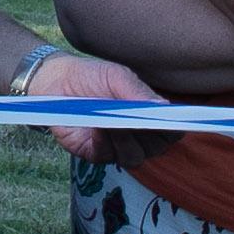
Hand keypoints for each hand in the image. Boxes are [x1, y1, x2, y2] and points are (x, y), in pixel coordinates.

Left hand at [15, 41, 161, 161]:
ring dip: (126, 140)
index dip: (175, 129)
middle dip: (149, 135)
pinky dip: (104, 141)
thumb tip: (162, 107)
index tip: (170, 121)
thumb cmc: (93, 78)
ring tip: (114, 121)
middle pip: (157, 148)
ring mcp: (117, 148)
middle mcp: (138, 138)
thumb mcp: (117, 77)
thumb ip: (137, 92)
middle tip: (140, 120)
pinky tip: (97, 126)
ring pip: (133, 157)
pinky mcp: (95, 154)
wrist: (58, 82)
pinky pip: (106, 156)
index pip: (172, 132)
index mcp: (150, 118)